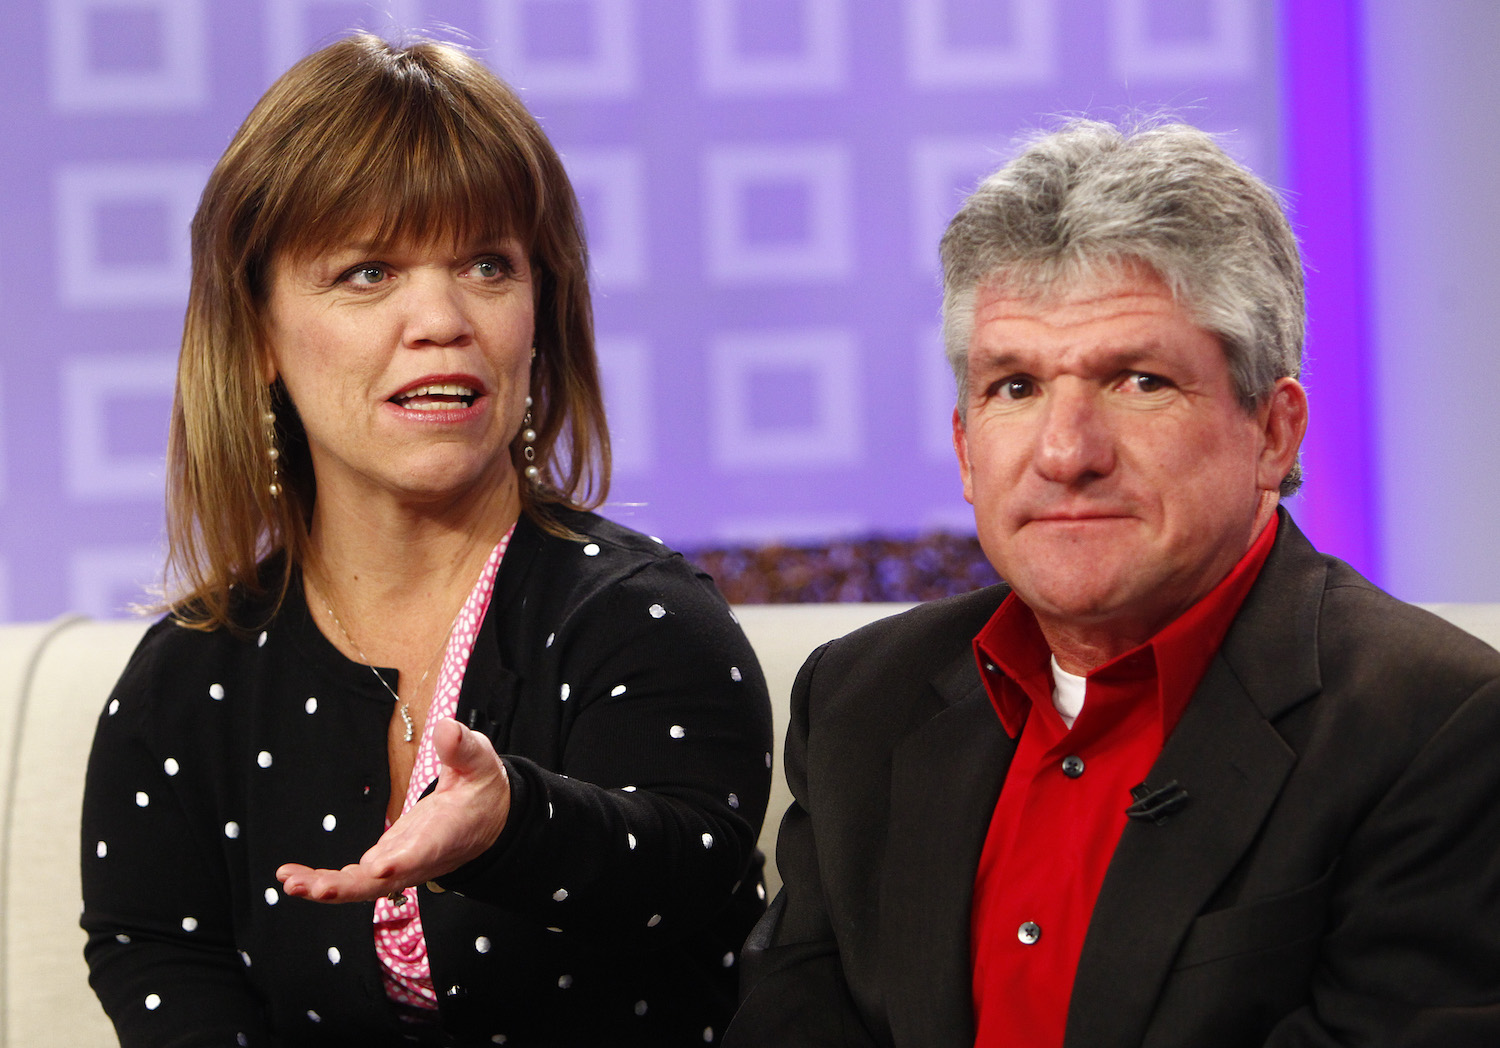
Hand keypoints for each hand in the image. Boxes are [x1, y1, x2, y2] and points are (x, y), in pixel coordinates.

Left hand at [276, 719, 510, 903]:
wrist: (488, 819)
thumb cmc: (481, 788)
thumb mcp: (479, 761)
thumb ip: (462, 748)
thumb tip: (447, 729)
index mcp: (446, 832)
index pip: (425, 849)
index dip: (403, 861)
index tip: (380, 868)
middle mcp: (420, 857)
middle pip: (384, 881)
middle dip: (348, 886)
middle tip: (314, 888)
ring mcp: (401, 863)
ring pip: (363, 885)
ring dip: (327, 887)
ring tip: (291, 882)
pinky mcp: (387, 862)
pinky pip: (355, 878)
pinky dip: (326, 881)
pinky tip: (296, 878)